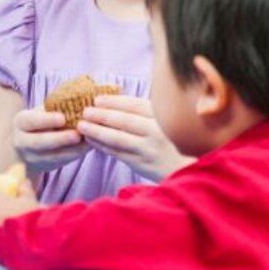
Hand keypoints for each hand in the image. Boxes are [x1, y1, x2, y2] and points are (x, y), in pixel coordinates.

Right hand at [11, 108, 89, 175]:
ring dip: (72, 149)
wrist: (26, 147)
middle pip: (39, 142)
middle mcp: (22, 141)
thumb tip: (81, 98)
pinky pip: (62, 161)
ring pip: (52, 155)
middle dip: (59, 139)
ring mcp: (32, 156)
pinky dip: (75, 154)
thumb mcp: (40, 113)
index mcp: (21, 122)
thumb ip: (54, 108)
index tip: (62, 118)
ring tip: (88, 142)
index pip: (31, 121)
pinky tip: (87, 148)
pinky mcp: (45, 166)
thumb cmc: (39, 123)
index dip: (46, 120)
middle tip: (77, 134)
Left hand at [79, 95, 193, 181]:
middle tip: (85, 111)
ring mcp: (149, 150)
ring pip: (118, 139)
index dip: (114, 101)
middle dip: (102, 115)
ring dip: (97, 131)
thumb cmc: (170, 142)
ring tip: (82, 126)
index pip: (135, 105)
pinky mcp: (142, 164)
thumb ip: (144, 112)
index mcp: (162, 118)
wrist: (186, 170)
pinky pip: (118, 153)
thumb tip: (113, 100)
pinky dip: (102, 146)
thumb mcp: (164, 122)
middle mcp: (157, 133)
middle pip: (124, 121)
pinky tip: (91, 140)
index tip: (97, 99)